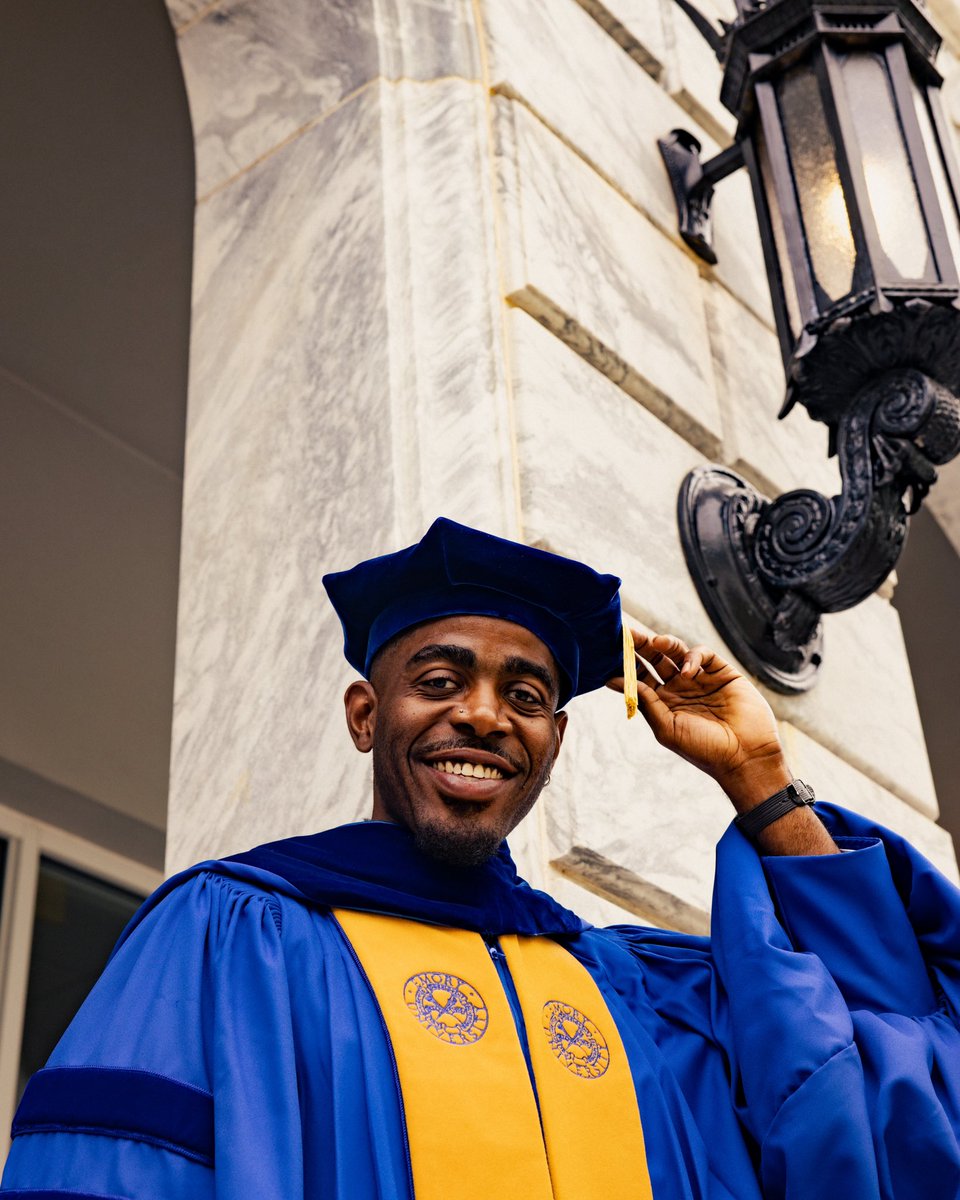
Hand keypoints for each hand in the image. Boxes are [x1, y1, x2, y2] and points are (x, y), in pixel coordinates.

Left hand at [608, 626, 837, 854]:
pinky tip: (688, 671)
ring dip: (665, 644)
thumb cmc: (703, 749)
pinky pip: (703, 655)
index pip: (641, 676)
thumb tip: (612, 680)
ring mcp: (701, 679)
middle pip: (656, 659)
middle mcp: (680, 688)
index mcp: (663, 702)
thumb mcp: (667, 727)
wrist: (745, 756)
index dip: (628, 663)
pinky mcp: (722, 673)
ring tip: (656, 641)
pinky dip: (693, 657)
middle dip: (643, 646)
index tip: (612, 650)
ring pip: (677, 652)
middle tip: (629, 633)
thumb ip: (645, 701)